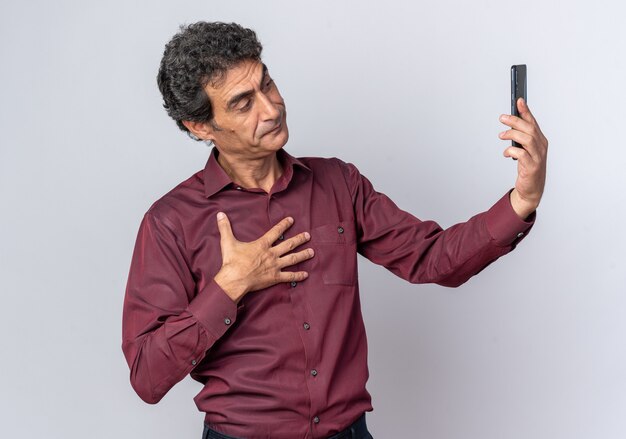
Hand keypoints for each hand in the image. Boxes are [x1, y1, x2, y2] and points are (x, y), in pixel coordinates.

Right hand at [213, 213, 313, 302]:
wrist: (234, 280)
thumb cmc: (231, 262)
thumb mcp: (227, 242)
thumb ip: (225, 228)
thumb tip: (220, 215)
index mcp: (262, 244)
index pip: (276, 231)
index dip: (284, 225)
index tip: (292, 220)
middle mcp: (271, 254)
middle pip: (289, 244)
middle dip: (299, 239)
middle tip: (308, 235)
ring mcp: (275, 266)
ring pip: (293, 259)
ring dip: (303, 255)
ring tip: (312, 252)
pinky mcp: (275, 277)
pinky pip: (289, 276)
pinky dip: (298, 276)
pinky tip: (306, 274)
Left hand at [498, 97, 548, 218]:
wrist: (531, 189)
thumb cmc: (528, 167)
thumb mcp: (524, 150)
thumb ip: (519, 138)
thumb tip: (509, 124)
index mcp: (540, 141)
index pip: (533, 122)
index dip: (526, 111)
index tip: (518, 101)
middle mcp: (541, 147)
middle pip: (529, 129)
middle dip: (515, 121)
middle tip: (502, 118)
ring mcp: (538, 157)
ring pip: (527, 139)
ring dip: (512, 134)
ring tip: (501, 135)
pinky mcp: (532, 167)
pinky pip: (522, 154)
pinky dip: (512, 151)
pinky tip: (506, 153)